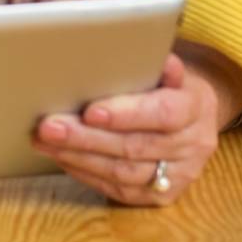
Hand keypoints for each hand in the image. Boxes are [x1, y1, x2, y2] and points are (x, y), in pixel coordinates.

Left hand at [32, 52, 218, 206]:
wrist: (195, 118)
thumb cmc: (168, 84)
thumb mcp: (168, 66)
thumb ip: (153, 60)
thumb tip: (137, 45)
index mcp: (196, 107)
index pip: (163, 113)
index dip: (126, 114)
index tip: (90, 110)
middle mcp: (193, 146)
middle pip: (135, 146)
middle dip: (87, 137)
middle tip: (48, 126)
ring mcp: (178, 175)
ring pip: (124, 172)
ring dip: (79, 156)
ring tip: (45, 141)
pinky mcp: (160, 196)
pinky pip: (119, 190)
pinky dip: (86, 172)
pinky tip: (62, 157)